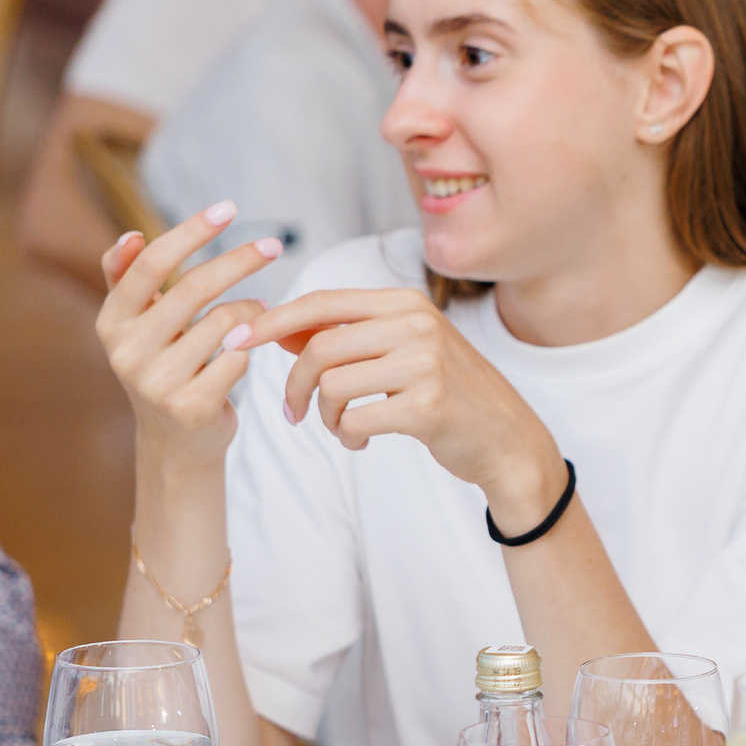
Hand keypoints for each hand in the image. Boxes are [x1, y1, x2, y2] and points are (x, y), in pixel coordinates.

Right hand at [96, 202, 282, 474]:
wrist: (176, 443)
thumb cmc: (163, 368)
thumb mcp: (138, 326)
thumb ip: (129, 279)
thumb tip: (131, 236)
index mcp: (112, 322)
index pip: (151, 263)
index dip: (190, 232)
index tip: (228, 209)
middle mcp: (127, 352)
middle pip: (193, 288)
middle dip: (240, 260)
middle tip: (274, 245)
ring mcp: (157, 383)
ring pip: (223, 323)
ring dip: (252, 311)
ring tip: (262, 311)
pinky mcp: (191, 408)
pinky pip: (238, 358)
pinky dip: (252, 347)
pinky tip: (251, 349)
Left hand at [257, 286, 564, 526]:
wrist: (508, 439)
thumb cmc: (450, 394)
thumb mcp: (403, 351)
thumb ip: (348, 338)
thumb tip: (280, 331)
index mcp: (405, 303)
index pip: (322, 304)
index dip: (273, 321)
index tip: (236, 340)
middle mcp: (416, 324)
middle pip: (320, 348)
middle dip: (294, 386)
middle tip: (292, 414)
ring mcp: (426, 363)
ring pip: (333, 386)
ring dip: (325, 417)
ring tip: (343, 429)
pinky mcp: (428, 406)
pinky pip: (356, 420)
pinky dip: (348, 437)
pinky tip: (362, 442)